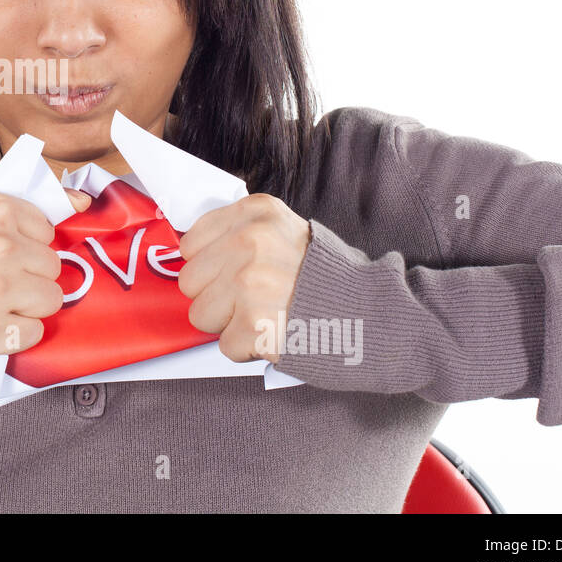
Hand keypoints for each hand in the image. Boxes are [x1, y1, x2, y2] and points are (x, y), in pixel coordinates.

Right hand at [0, 178, 92, 359]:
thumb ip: (12, 193)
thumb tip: (78, 200)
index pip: (48, 231)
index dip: (27, 243)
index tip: (2, 252)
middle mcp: (1, 248)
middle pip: (53, 267)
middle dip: (29, 274)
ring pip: (51, 300)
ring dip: (27, 304)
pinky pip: (33, 334)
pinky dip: (14, 333)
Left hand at [176, 193, 312, 364]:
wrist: (371, 313)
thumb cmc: (325, 278)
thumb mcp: (284, 231)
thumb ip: (240, 233)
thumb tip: (191, 254)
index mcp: (256, 213)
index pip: (191, 244)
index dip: (209, 266)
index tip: (233, 272)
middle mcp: (250, 242)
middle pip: (190, 281)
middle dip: (217, 296)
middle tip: (255, 297)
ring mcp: (250, 281)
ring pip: (200, 314)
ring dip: (230, 323)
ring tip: (266, 313)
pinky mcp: (254, 322)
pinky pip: (225, 344)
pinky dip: (248, 348)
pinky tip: (275, 332)